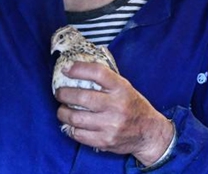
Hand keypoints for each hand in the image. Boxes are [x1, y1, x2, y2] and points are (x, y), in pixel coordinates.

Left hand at [55, 62, 173, 165]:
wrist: (149, 133)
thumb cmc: (134, 106)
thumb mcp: (125, 87)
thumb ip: (106, 79)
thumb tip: (78, 67)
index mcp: (122, 88)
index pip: (98, 73)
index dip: (79, 69)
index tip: (66, 69)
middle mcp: (116, 106)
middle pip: (82, 97)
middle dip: (64, 94)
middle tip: (59, 92)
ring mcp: (111, 125)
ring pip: (76, 118)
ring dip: (63, 112)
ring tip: (62, 109)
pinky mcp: (105, 141)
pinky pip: (79, 134)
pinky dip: (70, 128)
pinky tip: (71, 124)